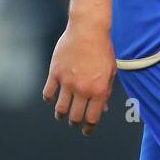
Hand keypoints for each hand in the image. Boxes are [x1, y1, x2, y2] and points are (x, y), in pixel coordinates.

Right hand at [42, 18, 115, 136]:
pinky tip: (52, 98)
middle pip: (74, 116)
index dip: (89, 128)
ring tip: (61, 115)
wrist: (88, 29)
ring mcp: (67, 82)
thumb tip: (103, 109)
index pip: (92, 118)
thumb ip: (106, 91)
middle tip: (73, 121)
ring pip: (60, 108)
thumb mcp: (111, 71)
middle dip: (74, 122)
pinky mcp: (55, 73)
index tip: (86, 130)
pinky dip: (49, 99)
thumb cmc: (102, 49)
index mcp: (99, 90)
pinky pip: (48, 93)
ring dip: (61, 115)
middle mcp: (82, 89)